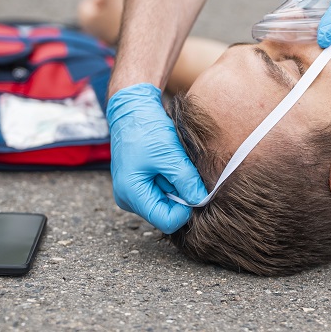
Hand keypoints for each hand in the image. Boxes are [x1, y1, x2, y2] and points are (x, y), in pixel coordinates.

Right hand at [107, 83, 206, 233]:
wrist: (133, 109)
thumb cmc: (146, 129)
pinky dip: (171, 179)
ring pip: (165, 201)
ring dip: (177, 185)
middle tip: (184, 170)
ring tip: (174, 163)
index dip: (185, 211)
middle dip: (181, 195)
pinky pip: (161, 190)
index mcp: (131, 194)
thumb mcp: (170, 155)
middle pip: (165, 212)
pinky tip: (170, 162)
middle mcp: (129, 198)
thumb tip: (201, 200)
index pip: (166, 221)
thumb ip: (186, 180)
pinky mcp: (139, 183)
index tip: (197, 190)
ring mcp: (133, 191)